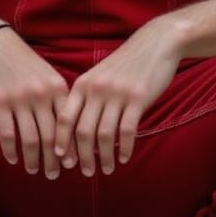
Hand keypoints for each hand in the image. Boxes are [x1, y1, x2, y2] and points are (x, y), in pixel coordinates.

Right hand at [0, 26, 74, 179]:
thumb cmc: (26, 64)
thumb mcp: (49, 77)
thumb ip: (60, 100)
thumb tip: (73, 132)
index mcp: (58, 88)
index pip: (70, 125)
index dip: (72, 147)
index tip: (73, 164)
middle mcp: (41, 95)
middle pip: (52, 137)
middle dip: (54, 160)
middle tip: (54, 175)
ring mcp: (20, 99)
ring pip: (31, 139)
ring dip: (33, 160)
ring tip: (33, 170)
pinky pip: (7, 134)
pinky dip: (11, 150)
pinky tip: (13, 159)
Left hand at [53, 18, 182, 176]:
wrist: (154, 44)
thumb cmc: (124, 65)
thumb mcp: (99, 76)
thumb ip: (87, 98)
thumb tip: (76, 133)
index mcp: (83, 84)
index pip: (65, 118)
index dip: (61, 142)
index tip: (62, 159)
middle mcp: (97, 89)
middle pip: (82, 131)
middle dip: (82, 156)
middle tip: (86, 172)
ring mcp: (117, 93)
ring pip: (104, 135)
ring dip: (104, 157)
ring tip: (107, 169)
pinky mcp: (138, 98)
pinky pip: (127, 130)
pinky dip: (124, 148)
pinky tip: (124, 158)